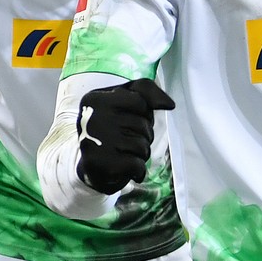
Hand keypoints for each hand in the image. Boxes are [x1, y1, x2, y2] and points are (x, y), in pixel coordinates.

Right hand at [75, 78, 174, 194]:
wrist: (95, 165)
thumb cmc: (115, 126)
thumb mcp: (126, 98)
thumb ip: (147, 91)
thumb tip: (170, 105)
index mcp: (95, 99)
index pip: (140, 101)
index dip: (143, 112)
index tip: (128, 118)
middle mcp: (91, 119)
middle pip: (143, 124)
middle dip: (143, 133)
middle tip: (125, 139)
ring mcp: (95, 142)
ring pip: (142, 145)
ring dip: (141, 151)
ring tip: (124, 152)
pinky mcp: (101, 165)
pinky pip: (138, 165)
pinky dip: (138, 169)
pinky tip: (124, 167)